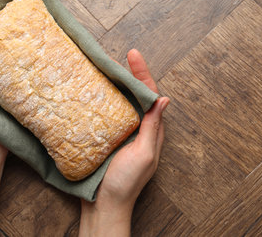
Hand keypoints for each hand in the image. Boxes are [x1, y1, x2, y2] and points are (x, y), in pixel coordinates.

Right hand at [80, 49, 168, 236]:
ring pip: (124, 103)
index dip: (143, 74)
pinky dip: (106, 99)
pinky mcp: (109, 137)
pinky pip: (110, 113)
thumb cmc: (125, 183)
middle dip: (133, 74)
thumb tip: (165, 100)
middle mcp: (140, 129)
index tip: (133, 55)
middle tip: (123, 55)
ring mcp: (124, 133)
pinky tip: (96, 91)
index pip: (151, 96)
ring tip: (110, 66)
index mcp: (152, 131)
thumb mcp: (144, 155)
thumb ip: (153, 128)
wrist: (104, 205)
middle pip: (138, 95)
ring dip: (119, 84)